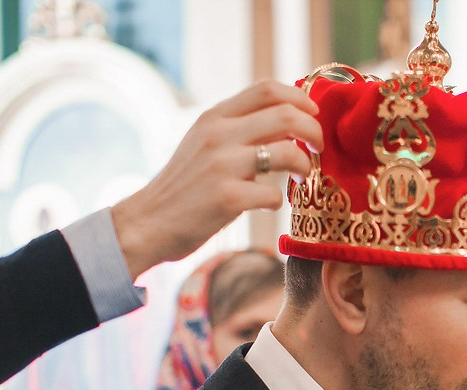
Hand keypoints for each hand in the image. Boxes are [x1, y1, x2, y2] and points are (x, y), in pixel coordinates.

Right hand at [112, 80, 323, 278]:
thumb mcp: (205, 144)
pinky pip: (273, 195)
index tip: (313, 114)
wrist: (148, 222)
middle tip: (318, 148)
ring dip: (305, 166)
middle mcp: (218, 135)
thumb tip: (289, 120)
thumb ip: (239, 129)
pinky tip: (266, 206)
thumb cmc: (186, 186)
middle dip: (314, 131)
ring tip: (302, 177)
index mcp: (214, 117)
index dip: (300, 98)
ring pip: (288, 153)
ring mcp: (222, 166)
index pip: (267, 89)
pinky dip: (278, 202)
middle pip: (286, 115)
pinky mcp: (227, 198)